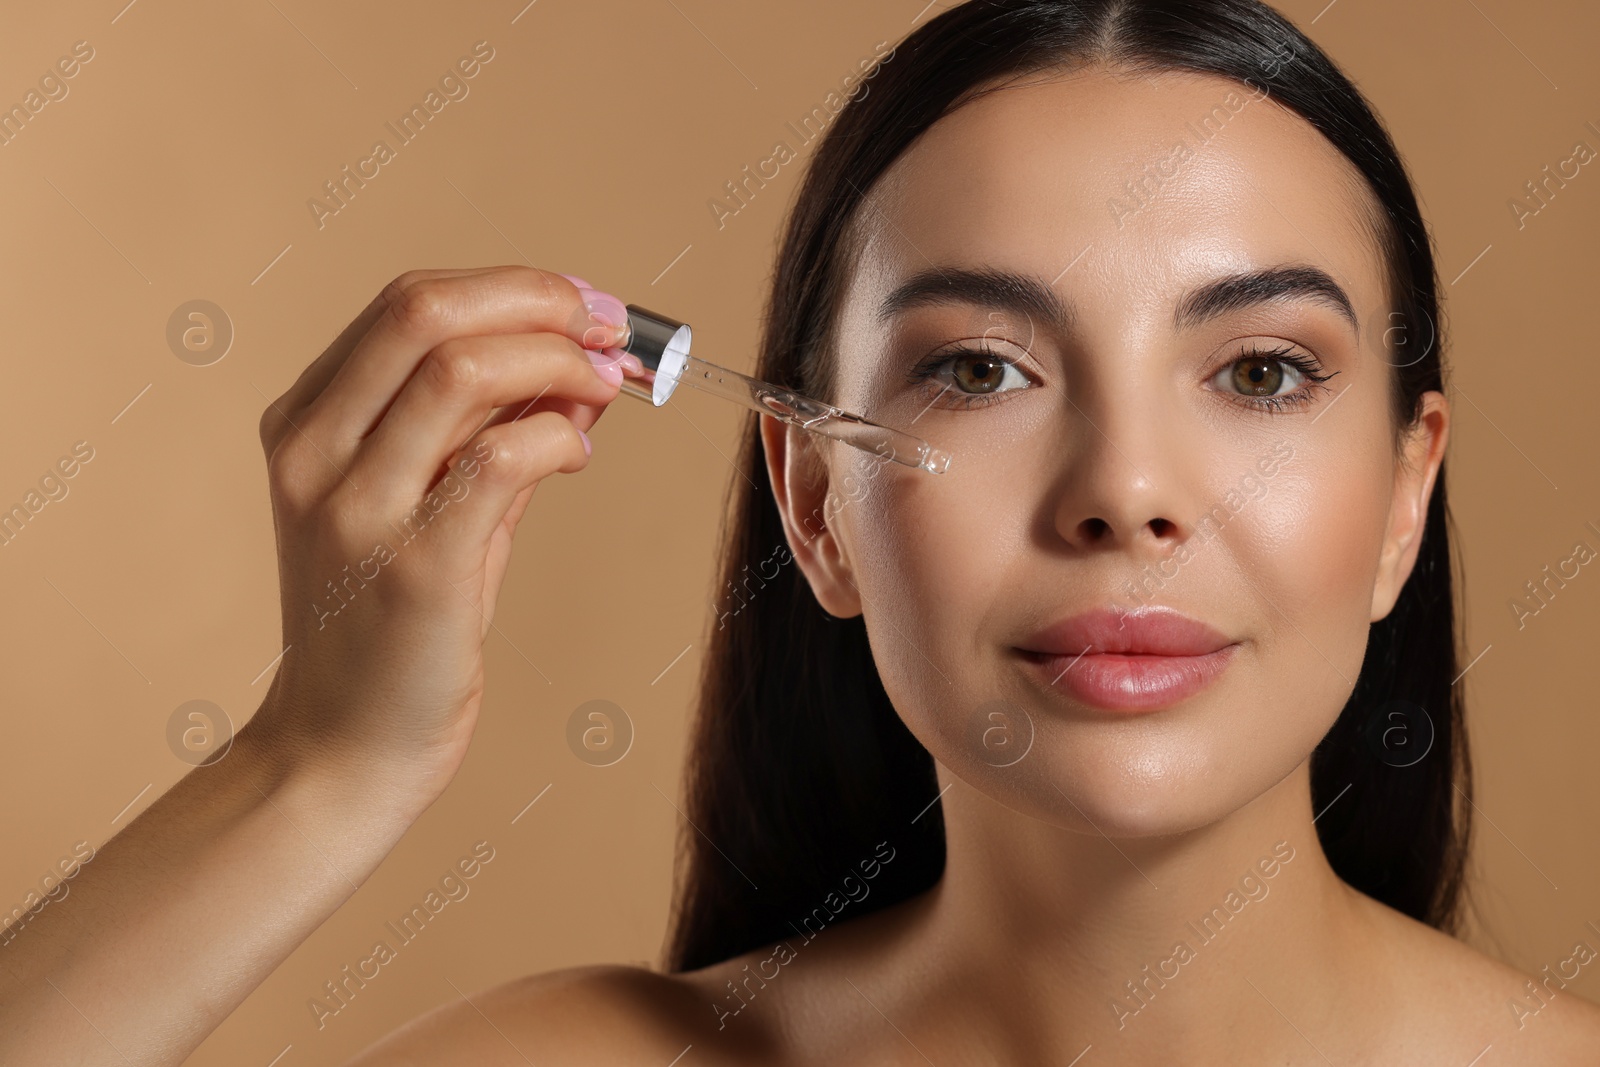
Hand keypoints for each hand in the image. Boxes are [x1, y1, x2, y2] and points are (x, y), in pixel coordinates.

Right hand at [250, 265, 638, 810]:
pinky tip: (577, 454)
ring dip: (558, 361)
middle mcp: (315, 454)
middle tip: (608, 329)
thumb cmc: (391, 628)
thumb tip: (581, 368)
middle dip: (539, 301)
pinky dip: (557, 438)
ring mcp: (356, 509)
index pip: (408, 303)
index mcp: (307, 424)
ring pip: (461, 370)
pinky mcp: (414, 569)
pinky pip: (498, 459)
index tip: (583, 305)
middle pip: (424, 310)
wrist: (343, 750)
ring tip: (604, 389)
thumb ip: (489, 433)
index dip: (513, 288)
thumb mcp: (426, 507)